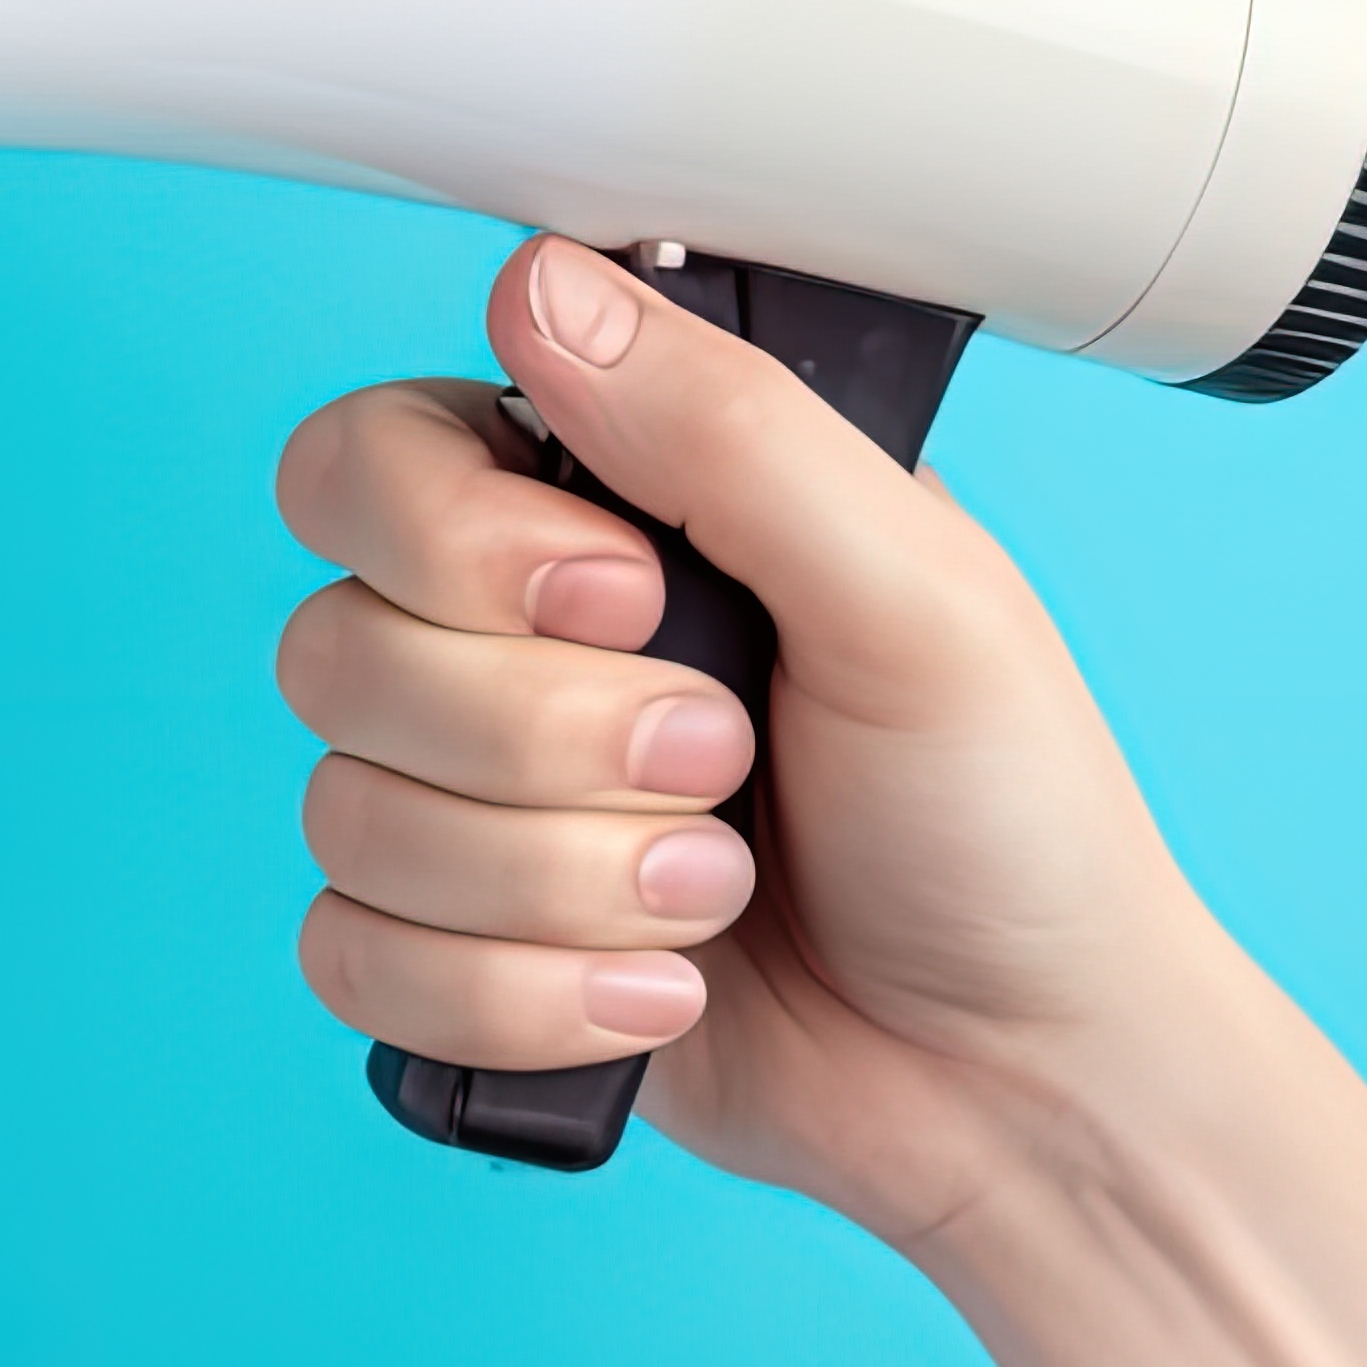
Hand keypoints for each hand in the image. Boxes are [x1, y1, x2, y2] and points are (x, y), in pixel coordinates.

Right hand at [272, 231, 1246, 1240]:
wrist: (1025, 1082)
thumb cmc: (1010, 823)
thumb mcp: (917, 591)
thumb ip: (727, 429)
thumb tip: (541, 284)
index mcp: (603, 511)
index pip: (371, 460)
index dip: (459, 545)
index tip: (627, 598)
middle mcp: (513, 645)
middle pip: (341, 648)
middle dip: (548, 746)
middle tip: (726, 765)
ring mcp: (475, 806)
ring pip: (348, 817)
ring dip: (560, 884)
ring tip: (716, 898)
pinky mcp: (459, 954)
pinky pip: (357, 960)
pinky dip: (519, 996)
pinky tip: (655, 995)